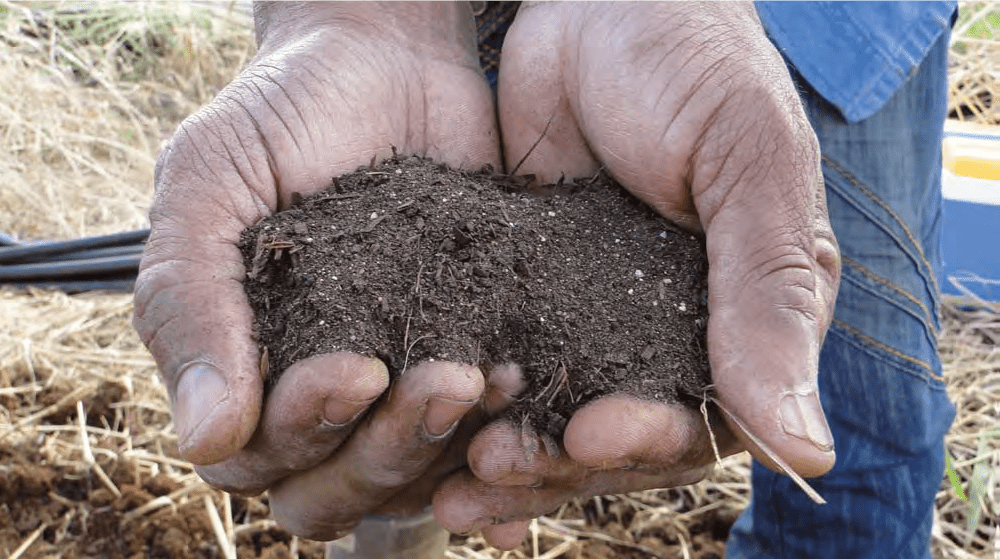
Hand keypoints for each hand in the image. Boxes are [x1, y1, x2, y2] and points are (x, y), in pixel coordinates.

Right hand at [132, 1, 499, 538]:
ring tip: (492, 379)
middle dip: (384, 449)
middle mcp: (312, 394)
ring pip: (406, 477)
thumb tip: (204, 439)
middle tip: (442, 380)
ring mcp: (391, 385)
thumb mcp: (210, 182)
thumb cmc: (283, 114)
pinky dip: (499, 444)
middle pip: (334, 490)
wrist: (387, 58)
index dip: (303, 430)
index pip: (256, 458)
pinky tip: (527, 409)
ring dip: (446, 446)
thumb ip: (189, 299)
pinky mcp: (463, 357)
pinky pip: (476, 438)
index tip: (355, 365)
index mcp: (239, 366)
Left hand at [434, 1, 840, 547]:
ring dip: (503, 447)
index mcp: (744, 316)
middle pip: (614, 438)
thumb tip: (804, 449)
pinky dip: (465, 400)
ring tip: (446, 476)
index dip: (648, 443)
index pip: (702, 419)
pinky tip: (421, 419)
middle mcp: (666, 331)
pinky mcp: (522, 290)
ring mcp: (589, 314)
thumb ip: (768, 294)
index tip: (592, 437)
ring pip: (548, 412)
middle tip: (492, 465)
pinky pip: (496, 360)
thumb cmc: (692, 61)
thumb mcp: (745, 163)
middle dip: (557, 461)